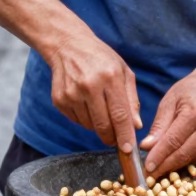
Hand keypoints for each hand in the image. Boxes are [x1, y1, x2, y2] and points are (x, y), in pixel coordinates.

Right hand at [48, 29, 141, 152]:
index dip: (125, 135)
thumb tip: (136, 126)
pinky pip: (76, 121)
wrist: (68, 46)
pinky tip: (85, 102)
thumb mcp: (123, 71)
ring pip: (89, 126)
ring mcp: (71, 93)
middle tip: (117, 138)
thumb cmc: (101, 59)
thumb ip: (131, 100)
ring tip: (99, 107)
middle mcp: (89, 85)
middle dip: (112, 137)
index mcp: (109, 76)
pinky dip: (84, 118)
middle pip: (103, 125)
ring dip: (98, 125)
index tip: (128, 150)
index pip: (120, 114)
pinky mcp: (59, 100)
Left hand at [140, 67, 195, 179]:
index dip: (159, 156)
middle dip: (164, 166)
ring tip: (156, 171)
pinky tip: (171, 163)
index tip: (146, 167)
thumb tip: (146, 147)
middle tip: (148, 176)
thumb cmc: (189, 90)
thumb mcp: (170, 101)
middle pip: (184, 153)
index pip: (174, 140)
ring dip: (173, 167)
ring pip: (191, 158)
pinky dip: (183, 161)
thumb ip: (159, 125)